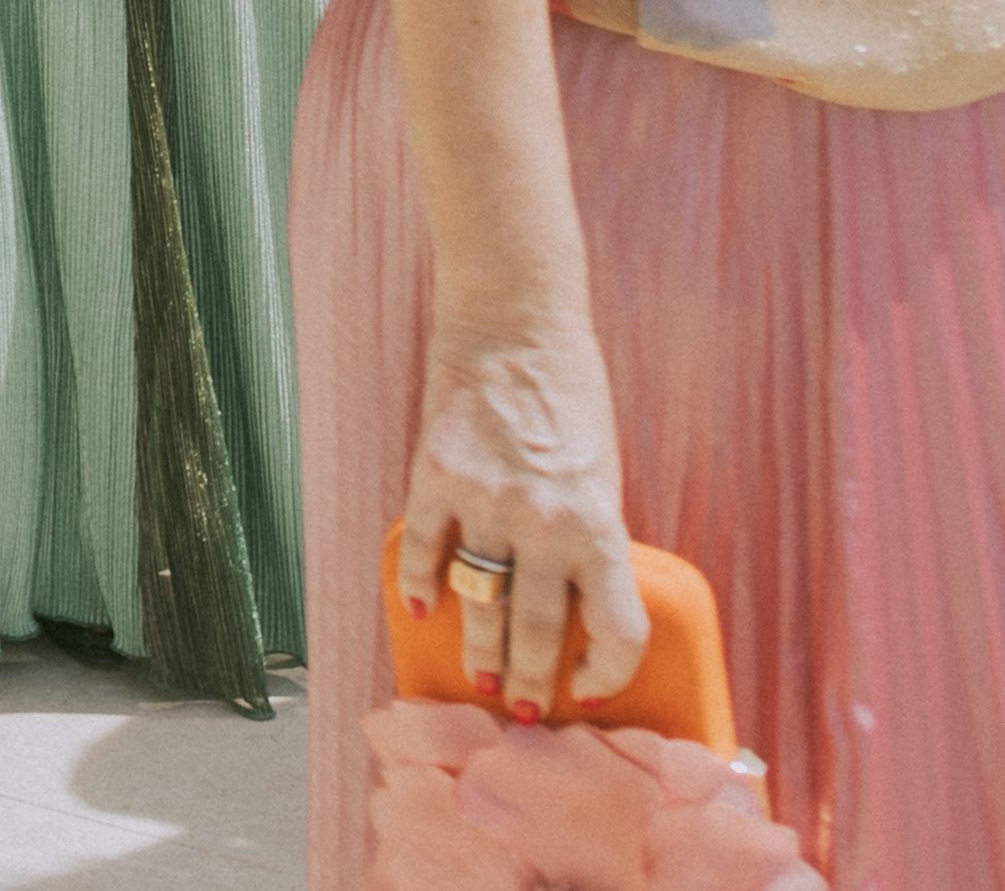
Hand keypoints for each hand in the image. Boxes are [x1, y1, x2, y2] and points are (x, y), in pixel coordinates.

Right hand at [399, 317, 647, 715]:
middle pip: (538, 631)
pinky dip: (421, 583)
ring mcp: (482, 501)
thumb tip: (570, 598)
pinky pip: (425, 547)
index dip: (607, 673)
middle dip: (532, 681)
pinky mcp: (434, 475)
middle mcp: (541, 523)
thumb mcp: (602, 476)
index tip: (591, 688)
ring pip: (479, 603)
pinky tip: (422, 607)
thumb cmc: (571, 397)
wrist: (514, 328)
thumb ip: (588, 537)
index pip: (616, 631)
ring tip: (483, 678)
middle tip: (526, 710)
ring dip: (480, 650)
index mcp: (597, 525)